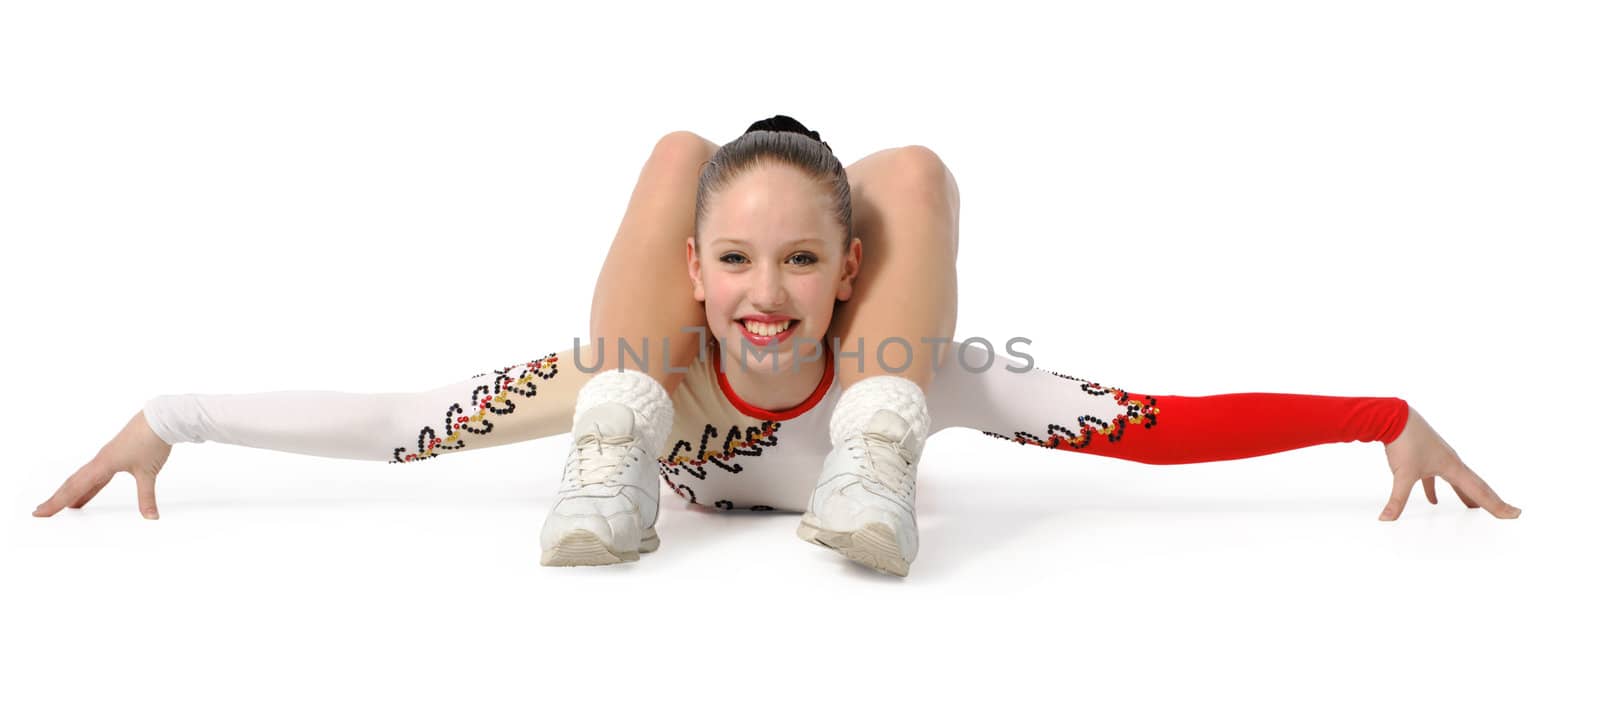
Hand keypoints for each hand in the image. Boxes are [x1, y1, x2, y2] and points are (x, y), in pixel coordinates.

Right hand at [34, 410, 173, 518]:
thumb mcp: (148, 472)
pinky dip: (89, 486)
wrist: (160, 419)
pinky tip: (88, 493)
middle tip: (42, 511)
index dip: (57, 502)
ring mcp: (107, 457)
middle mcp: (101, 460)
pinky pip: (96, 475)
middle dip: (57, 498)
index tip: (41, 512)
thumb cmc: (151, 441)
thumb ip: (147, 497)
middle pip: (73, 482)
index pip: (74, 487)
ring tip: (64, 507)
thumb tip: (151, 517)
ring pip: (83, 478)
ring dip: (72, 492)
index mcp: (103, 464)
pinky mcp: (116, 455)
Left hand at [1379, 405, 1519, 520]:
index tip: (1515, 514)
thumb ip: (1397, 500)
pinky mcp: (1424, 456)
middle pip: (1475, 485)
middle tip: (1506, 512)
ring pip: (1456, 481)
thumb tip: (1386, 519)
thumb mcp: (1402, 474)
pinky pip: (1434, 478)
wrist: (1393, 417)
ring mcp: (1438, 457)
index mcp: (1453, 467)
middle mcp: (1450, 462)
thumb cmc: (1404, 441)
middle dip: (1489, 501)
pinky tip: (1433, 501)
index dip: (1496, 505)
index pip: (1480, 491)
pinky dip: (1434, 489)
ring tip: (1472, 508)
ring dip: (1464, 495)